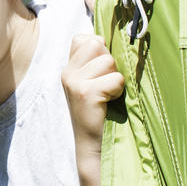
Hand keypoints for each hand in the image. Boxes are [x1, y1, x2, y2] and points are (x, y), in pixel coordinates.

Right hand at [61, 33, 123, 154]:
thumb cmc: (101, 114)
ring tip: (109, 94)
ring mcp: (74, 82)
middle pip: (96, 44)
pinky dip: (119, 89)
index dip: (98, 48)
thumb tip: (106, 41)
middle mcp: (68, 72)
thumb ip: (95, 64)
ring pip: (108, 60)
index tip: (101, 70)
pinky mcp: (85, 93)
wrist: (94, 146)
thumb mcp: (92, 85)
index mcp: (69, 69)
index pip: (82, 39)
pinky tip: (110, 101)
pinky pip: (115, 78)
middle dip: (109, 61)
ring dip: (115, 76)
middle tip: (107, 83)